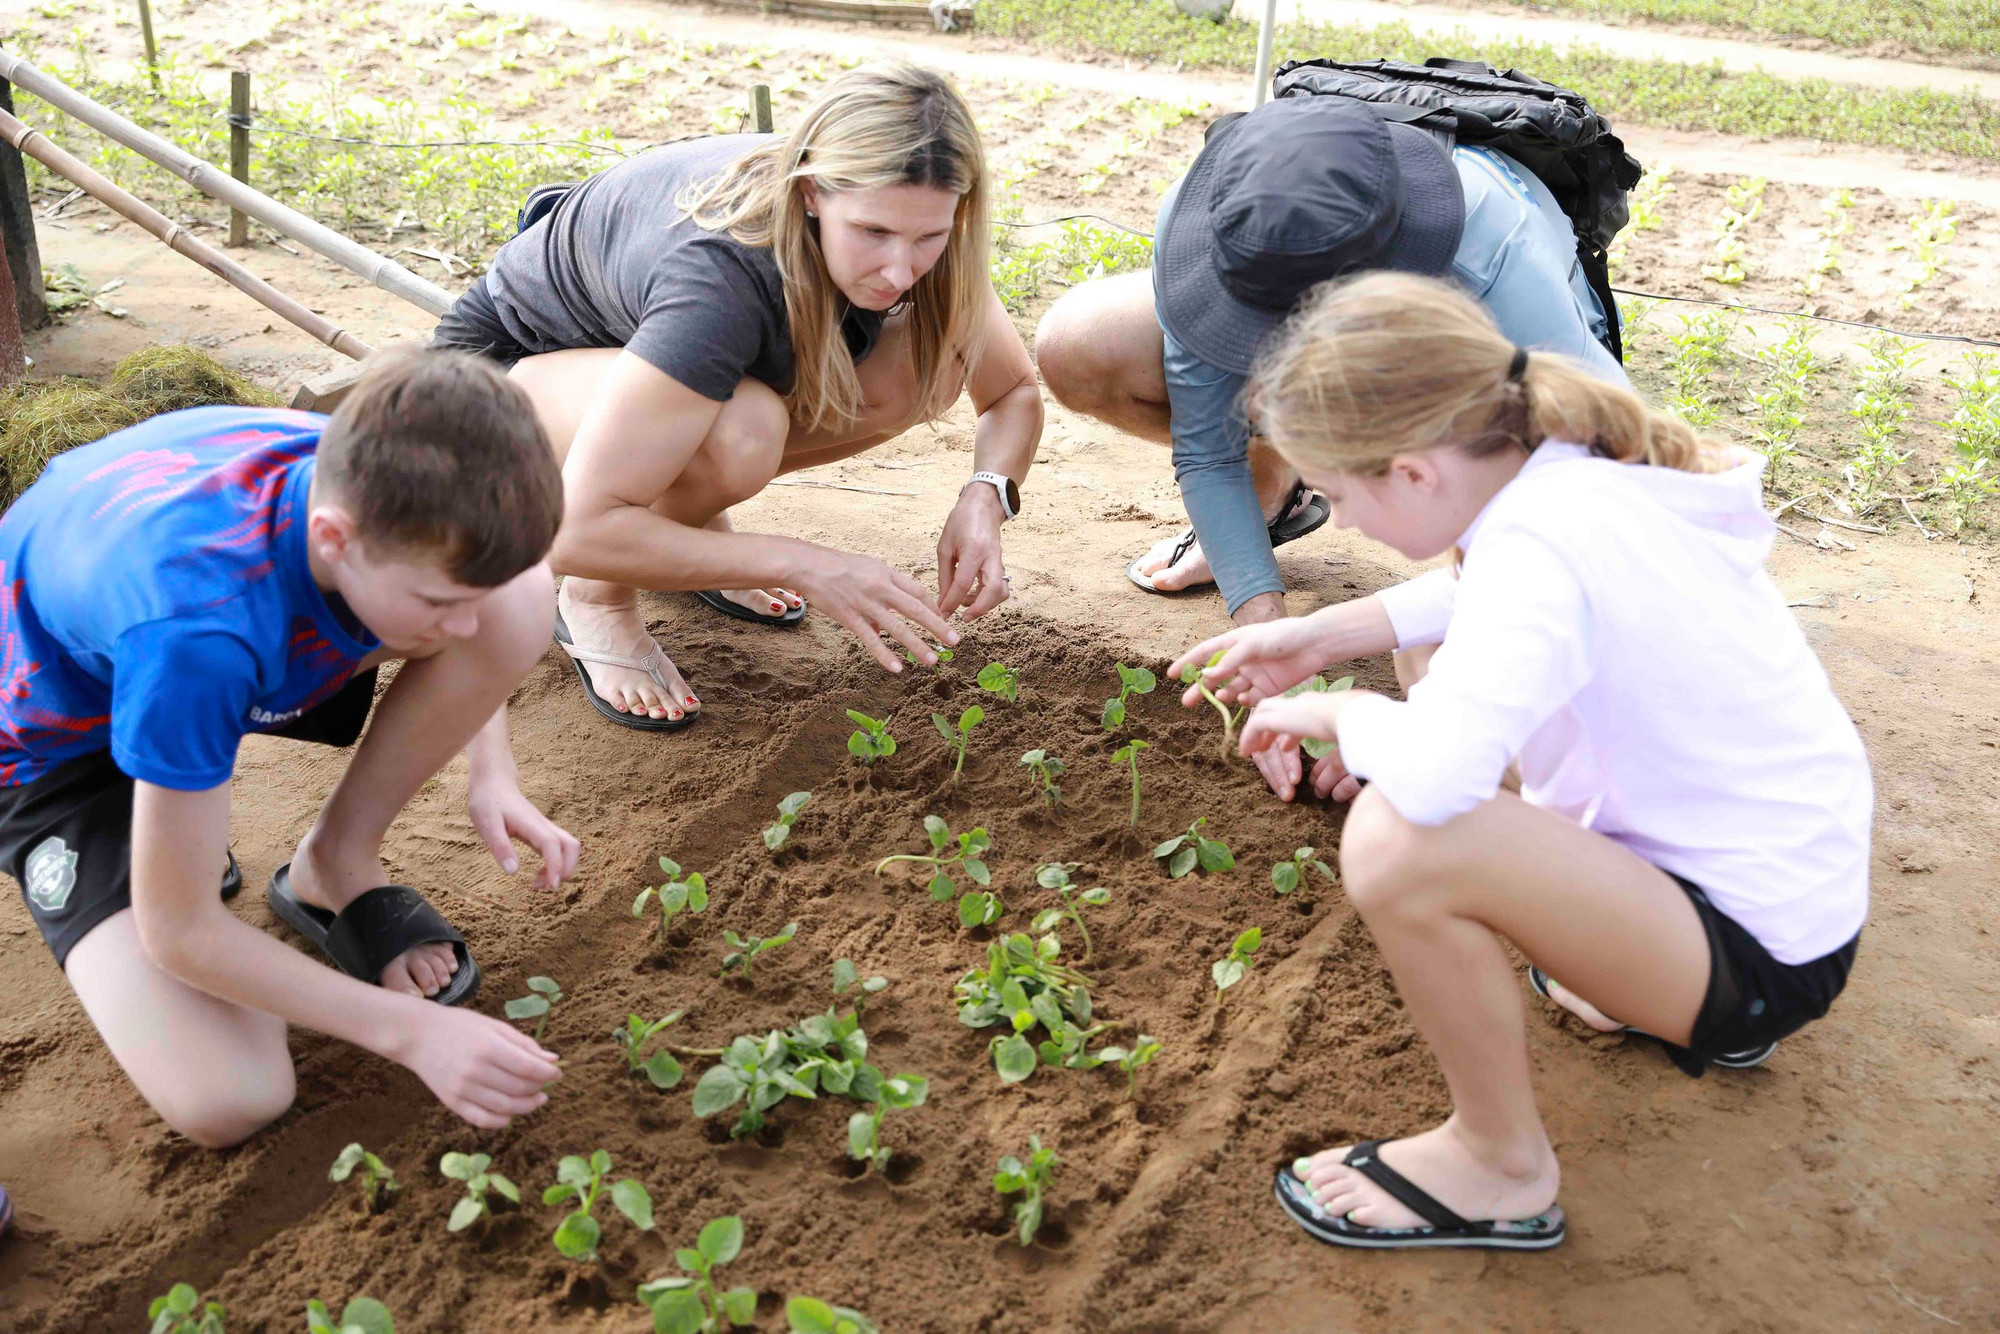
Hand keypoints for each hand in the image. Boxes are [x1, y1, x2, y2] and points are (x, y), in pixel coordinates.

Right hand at [398, 1003, 561, 1129]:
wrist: (418, 1035)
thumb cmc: (460, 1027)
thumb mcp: (494, 1026)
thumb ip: (524, 1044)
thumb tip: (552, 1060)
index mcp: (487, 1047)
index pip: (527, 1068)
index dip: (548, 1073)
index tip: (557, 1072)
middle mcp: (475, 1071)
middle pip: (519, 1089)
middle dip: (539, 1088)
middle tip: (545, 1083)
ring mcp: (462, 1090)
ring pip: (505, 1108)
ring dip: (527, 1106)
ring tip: (536, 1099)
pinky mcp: (452, 1103)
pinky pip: (483, 1120)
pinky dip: (503, 1120)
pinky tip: (512, 1112)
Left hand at [468, 766, 580, 890]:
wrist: (494, 782)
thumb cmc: (488, 802)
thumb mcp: (487, 824)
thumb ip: (500, 847)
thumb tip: (513, 871)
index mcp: (530, 824)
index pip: (552, 844)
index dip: (556, 865)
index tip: (552, 885)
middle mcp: (543, 826)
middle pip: (571, 845)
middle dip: (567, 869)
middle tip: (546, 886)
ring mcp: (545, 828)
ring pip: (569, 847)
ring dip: (563, 867)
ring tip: (539, 882)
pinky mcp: (542, 832)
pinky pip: (559, 849)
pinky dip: (556, 864)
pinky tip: (539, 873)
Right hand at [790, 547, 961, 671]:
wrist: (809, 565)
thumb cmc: (839, 567)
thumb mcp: (868, 569)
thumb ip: (884, 589)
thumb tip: (888, 619)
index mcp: (887, 574)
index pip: (918, 592)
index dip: (934, 607)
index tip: (945, 620)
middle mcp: (881, 588)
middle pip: (916, 609)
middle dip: (937, 626)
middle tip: (955, 641)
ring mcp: (866, 604)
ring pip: (897, 628)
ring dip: (917, 645)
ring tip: (933, 660)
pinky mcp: (850, 617)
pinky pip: (871, 640)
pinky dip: (884, 655)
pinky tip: (897, 668)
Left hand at [936, 485, 1008, 620]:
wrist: (983, 506)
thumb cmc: (961, 522)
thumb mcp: (945, 546)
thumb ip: (944, 576)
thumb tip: (942, 602)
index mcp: (974, 549)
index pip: (964, 583)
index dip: (952, 602)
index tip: (942, 614)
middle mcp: (991, 557)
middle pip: (994, 591)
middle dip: (979, 609)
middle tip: (963, 618)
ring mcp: (999, 561)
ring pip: (1002, 592)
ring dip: (986, 605)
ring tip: (965, 604)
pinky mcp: (1001, 566)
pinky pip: (1000, 587)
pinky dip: (989, 598)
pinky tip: (972, 597)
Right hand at [1168, 615, 1335, 709]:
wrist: (1314, 644)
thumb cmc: (1283, 636)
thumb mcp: (1252, 644)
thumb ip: (1229, 661)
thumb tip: (1207, 676)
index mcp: (1234, 642)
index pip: (1204, 653)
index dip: (1187, 663)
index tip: (1171, 675)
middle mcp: (1241, 660)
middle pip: (1214, 677)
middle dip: (1200, 689)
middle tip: (1186, 702)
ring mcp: (1253, 675)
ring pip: (1230, 690)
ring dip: (1221, 695)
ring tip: (1220, 698)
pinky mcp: (1267, 689)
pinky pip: (1249, 699)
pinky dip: (1242, 702)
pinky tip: (1242, 699)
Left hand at [1239, 691, 1350, 766]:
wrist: (1349, 717)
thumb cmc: (1356, 727)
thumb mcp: (1345, 735)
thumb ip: (1335, 743)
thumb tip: (1338, 762)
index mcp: (1318, 704)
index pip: (1296, 712)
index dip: (1289, 732)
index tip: (1286, 747)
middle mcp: (1301, 701)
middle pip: (1275, 710)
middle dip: (1268, 729)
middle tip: (1263, 748)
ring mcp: (1288, 706)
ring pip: (1262, 716)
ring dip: (1256, 734)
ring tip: (1253, 752)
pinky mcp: (1276, 717)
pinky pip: (1254, 726)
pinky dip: (1249, 738)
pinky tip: (1246, 753)